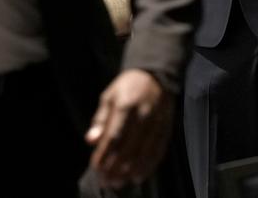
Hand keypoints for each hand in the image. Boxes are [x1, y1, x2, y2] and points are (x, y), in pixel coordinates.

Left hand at [86, 69, 173, 188]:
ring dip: (131, 171)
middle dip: (116, 168)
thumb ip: (100, 120)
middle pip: (129, 148)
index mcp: (125, 106)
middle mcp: (143, 115)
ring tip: (120, 183)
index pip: (114, 136)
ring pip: (144, 153)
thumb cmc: (127, 87)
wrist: (155, 76)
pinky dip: (149, 166)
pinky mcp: (167, 128)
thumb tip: (90, 141)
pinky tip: (139, 176)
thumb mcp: (108, 97)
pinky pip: (158, 151)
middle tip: (106, 181)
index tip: (96, 168)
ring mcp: (157, 123)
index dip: (105, 155)